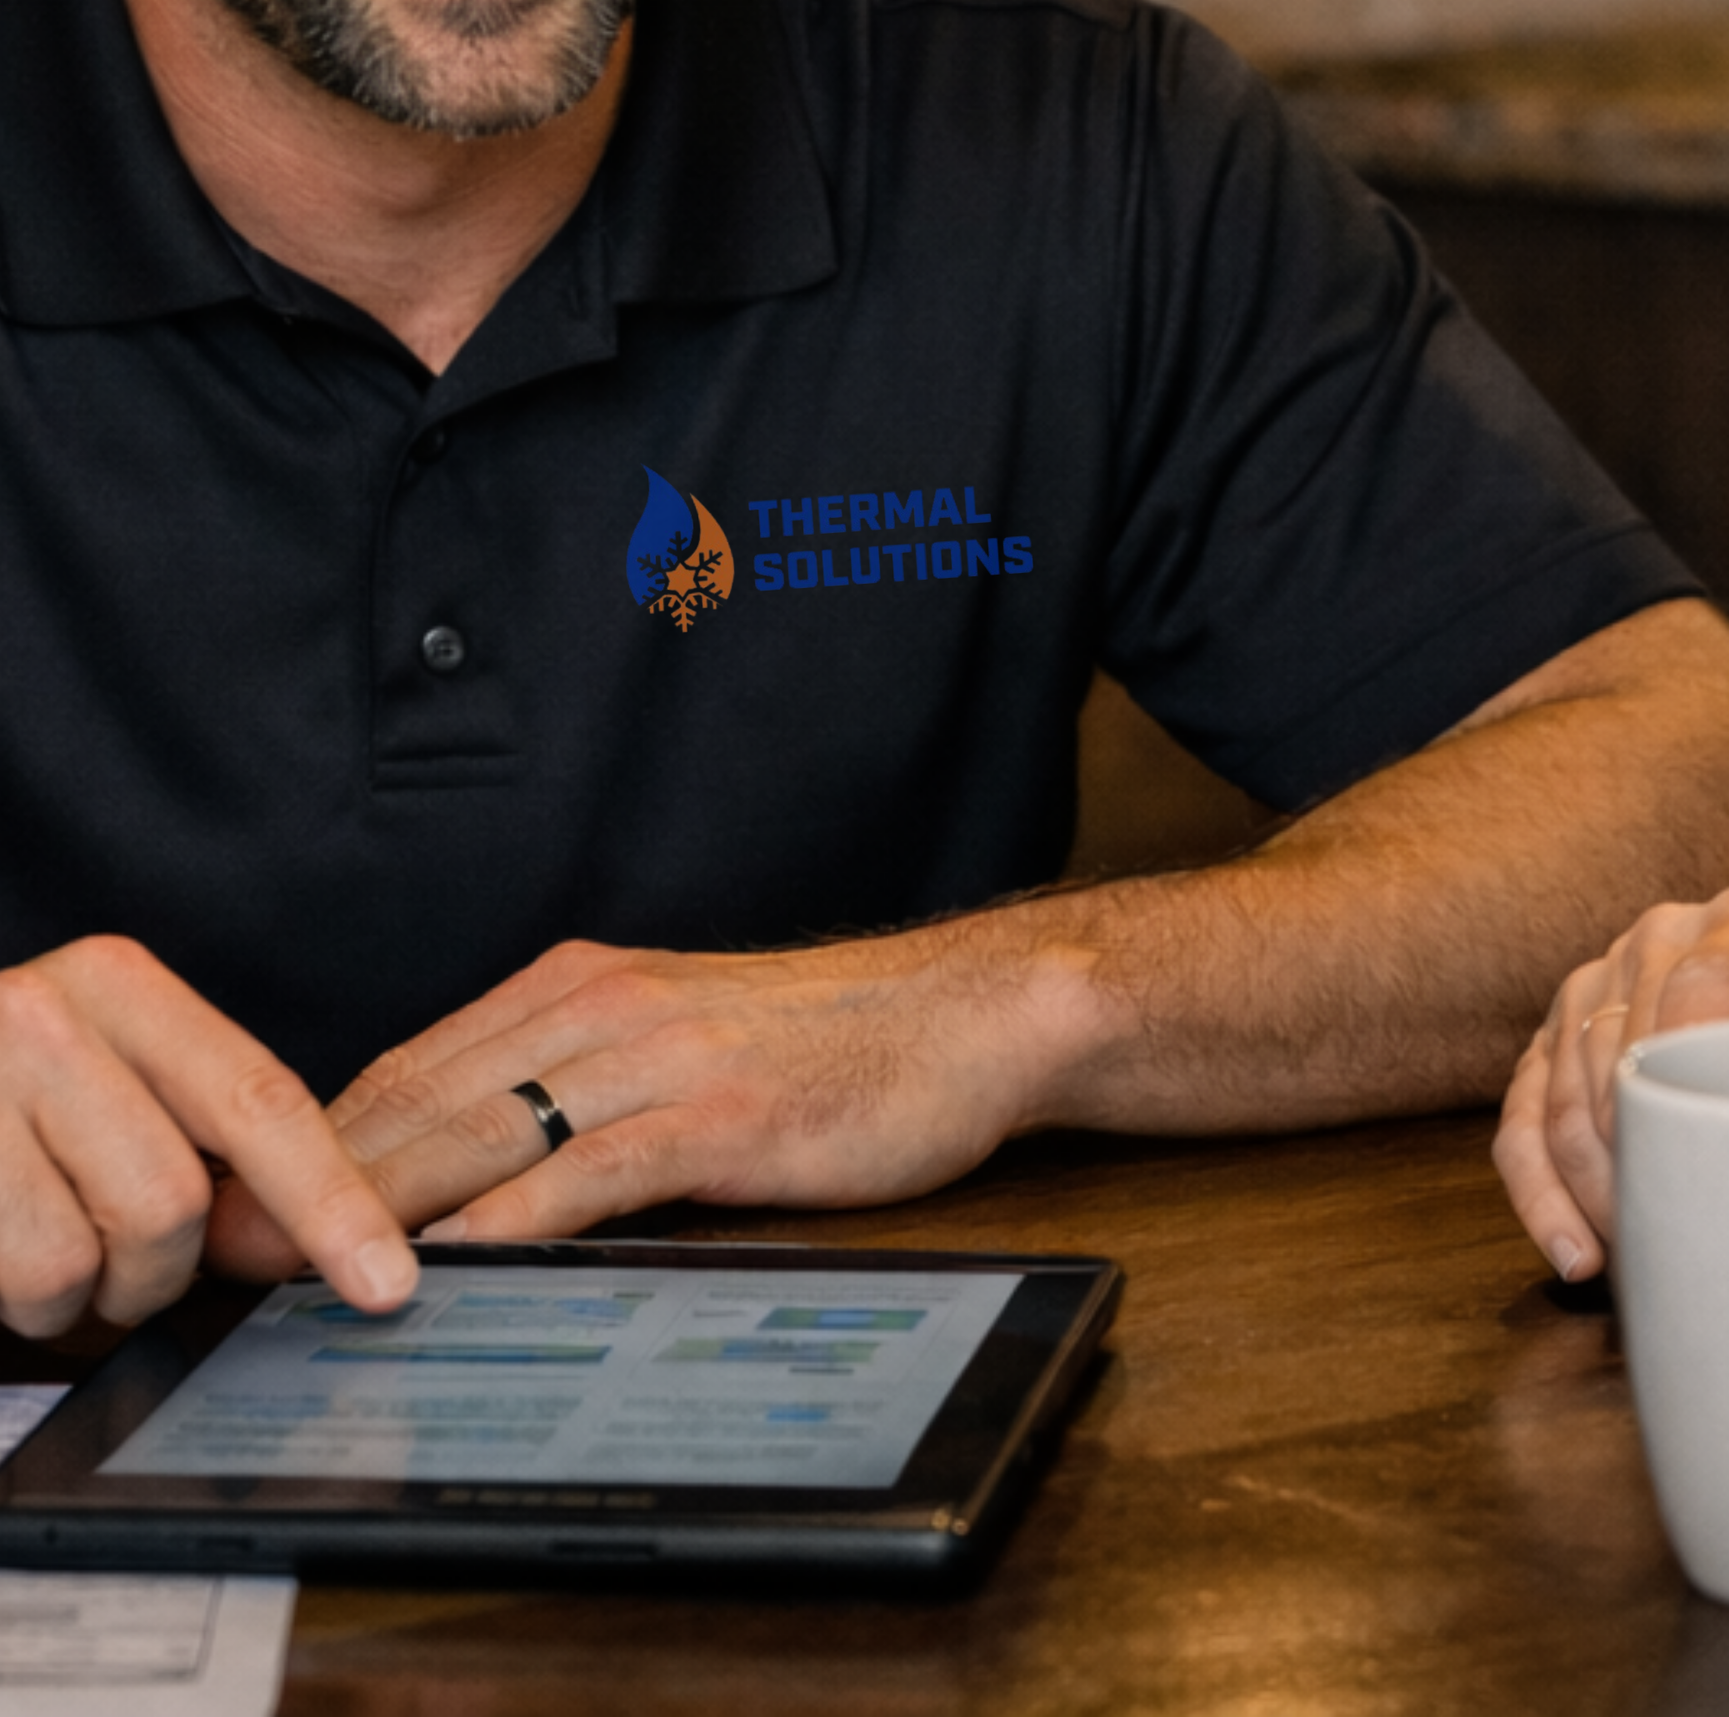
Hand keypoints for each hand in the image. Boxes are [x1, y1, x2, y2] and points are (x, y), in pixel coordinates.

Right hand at [0, 936, 416, 1336]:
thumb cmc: (0, 1099)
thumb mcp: (102, 1076)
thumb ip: (196, 1131)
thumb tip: (306, 1237)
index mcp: (116, 983)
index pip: (260, 1099)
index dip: (333, 1204)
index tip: (387, 1281)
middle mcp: (42, 1016)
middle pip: (175, 1201)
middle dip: (155, 1266)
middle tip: (112, 1253)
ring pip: (90, 1258)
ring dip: (76, 1292)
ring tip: (38, 1242)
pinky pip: (19, 1280)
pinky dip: (17, 1305)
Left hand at [205, 927, 1096, 1277]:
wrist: (966, 1015)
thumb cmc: (826, 1045)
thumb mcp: (679, 1042)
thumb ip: (581, 1085)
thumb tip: (474, 1169)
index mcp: (586, 985)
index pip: (418, 1063)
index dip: (319, 1136)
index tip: (248, 1200)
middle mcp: (605, 1006)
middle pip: (427, 1098)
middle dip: (316, 1180)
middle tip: (230, 1251)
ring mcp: (661, 1056)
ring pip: (487, 1131)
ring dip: (383, 1207)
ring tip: (303, 1275)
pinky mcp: (720, 1113)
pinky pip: (589, 1173)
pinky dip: (512, 1222)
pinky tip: (458, 1266)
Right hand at [1492, 883, 1728, 1281]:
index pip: (1705, 983)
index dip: (1695, 1066)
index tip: (1715, 1155)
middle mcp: (1661, 935)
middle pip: (1618, 1051)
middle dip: (1639, 1162)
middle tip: (1682, 1246)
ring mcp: (1600, 978)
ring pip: (1561, 1090)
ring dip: (1591, 1188)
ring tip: (1639, 1259)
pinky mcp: (1558, 1030)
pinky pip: (1524, 1112)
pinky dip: (1539, 1188)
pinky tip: (1573, 1250)